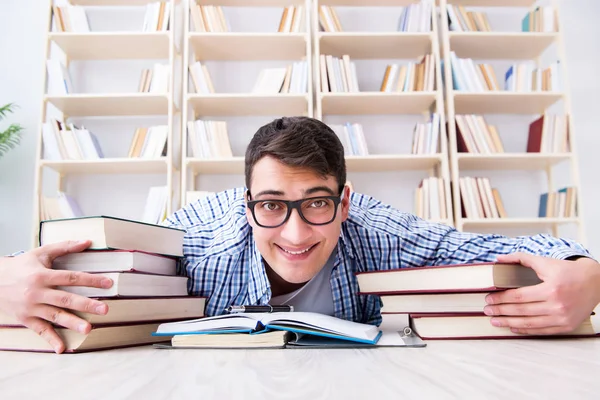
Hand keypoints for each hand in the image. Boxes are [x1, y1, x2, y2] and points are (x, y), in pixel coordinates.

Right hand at [0, 240, 112, 352]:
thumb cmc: (22, 266)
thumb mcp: (41, 253)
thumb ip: (65, 246)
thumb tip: (88, 241)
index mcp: (42, 275)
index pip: (71, 277)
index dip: (90, 280)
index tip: (108, 283)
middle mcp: (37, 292)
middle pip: (65, 298)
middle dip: (86, 304)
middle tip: (105, 309)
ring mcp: (31, 307)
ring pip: (54, 316)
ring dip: (72, 323)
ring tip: (89, 328)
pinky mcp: (26, 319)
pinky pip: (40, 331)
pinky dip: (51, 340)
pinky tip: (62, 348)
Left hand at [483, 252, 599, 334]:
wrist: (595, 282)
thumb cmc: (568, 271)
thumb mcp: (545, 261)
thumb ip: (521, 258)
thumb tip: (499, 259)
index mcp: (550, 289)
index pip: (518, 297)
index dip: (500, 299)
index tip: (489, 299)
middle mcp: (557, 306)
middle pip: (521, 311)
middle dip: (500, 312)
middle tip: (487, 311)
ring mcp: (562, 318)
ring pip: (529, 324)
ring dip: (508, 323)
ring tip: (495, 321)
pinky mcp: (566, 327)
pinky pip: (541, 331)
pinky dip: (525, 330)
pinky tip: (512, 327)